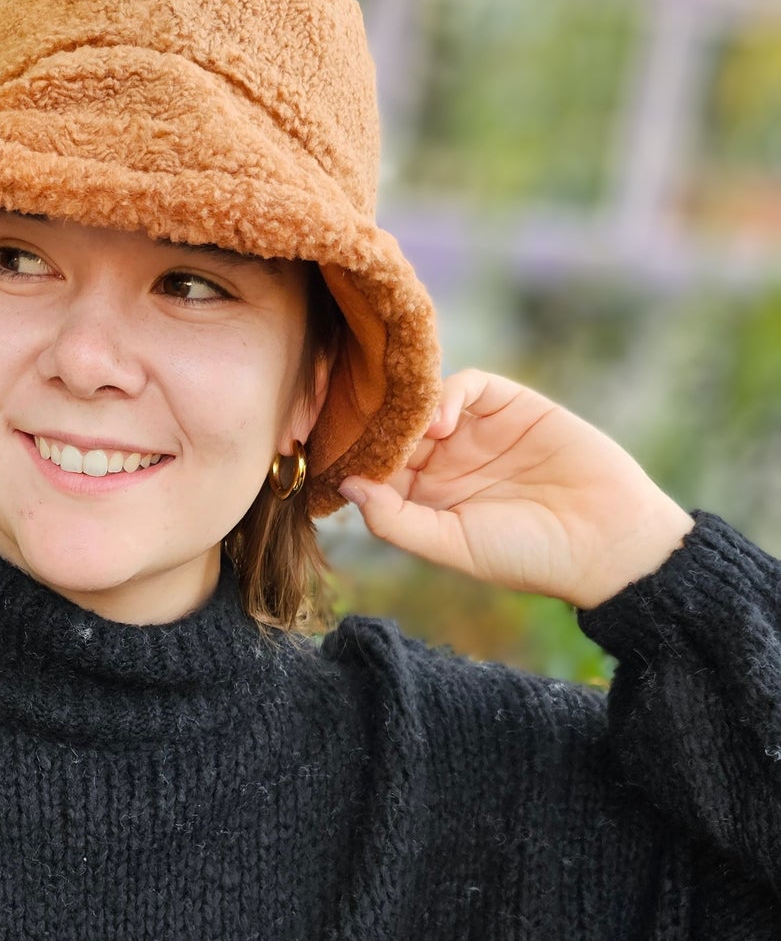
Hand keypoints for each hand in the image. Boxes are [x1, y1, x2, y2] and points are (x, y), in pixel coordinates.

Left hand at [335, 369, 695, 610]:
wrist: (606, 538)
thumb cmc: (527, 555)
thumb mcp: (452, 544)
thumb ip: (395, 520)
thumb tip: (348, 485)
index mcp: (429, 500)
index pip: (379, 470)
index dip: (358, 463)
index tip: (333, 460)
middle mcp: (449, 463)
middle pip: (396, 431)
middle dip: (376, 429)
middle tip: (357, 431)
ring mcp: (479, 432)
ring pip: (425, 404)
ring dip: (409, 413)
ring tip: (411, 437)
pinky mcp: (513, 405)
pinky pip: (468, 385)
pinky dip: (447, 395)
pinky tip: (440, 422)